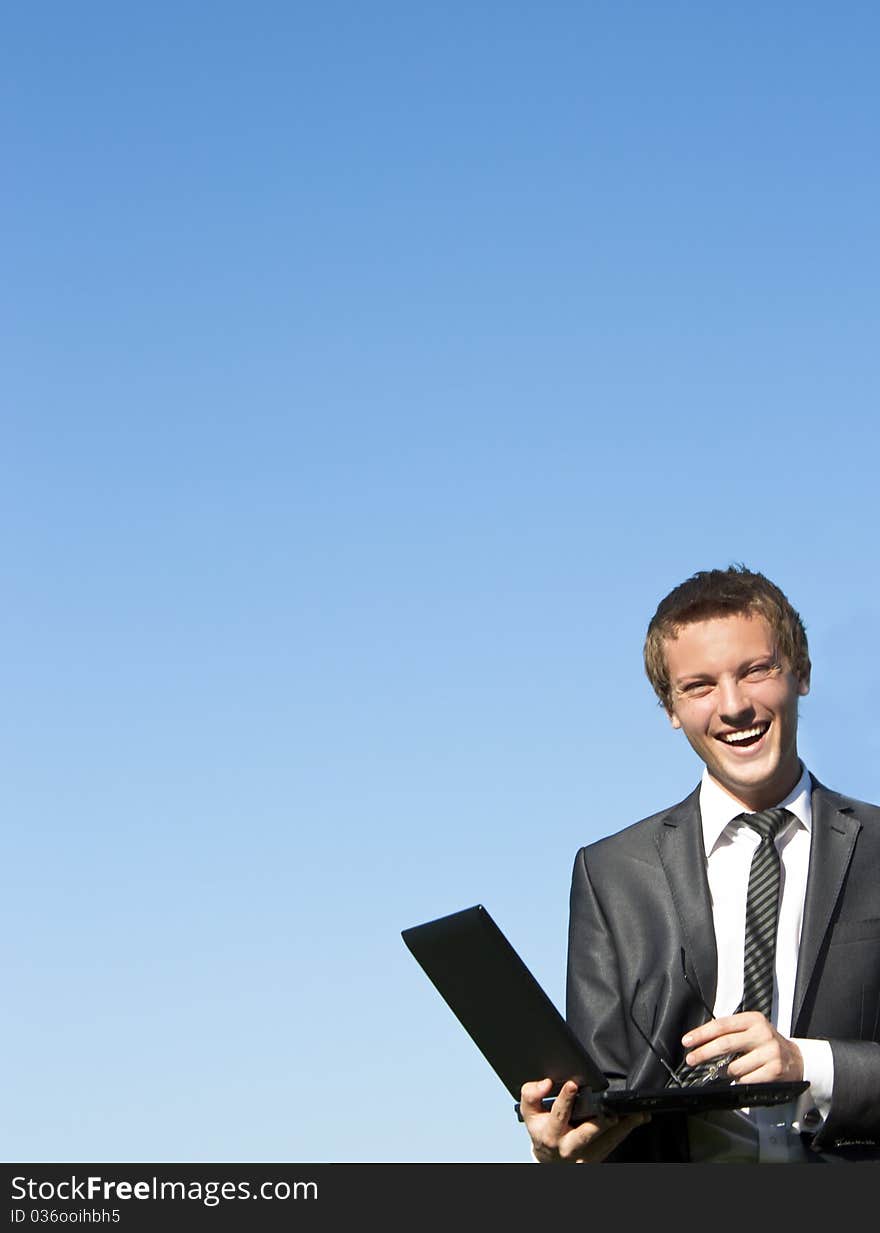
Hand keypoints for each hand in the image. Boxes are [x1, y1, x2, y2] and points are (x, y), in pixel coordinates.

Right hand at [519, 1078, 648, 1162]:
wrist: (550, 1159)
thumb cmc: (541, 1130)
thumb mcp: (529, 1113)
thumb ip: (531, 1094)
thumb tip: (546, 1082)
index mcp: (550, 1134)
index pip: (557, 1115)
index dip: (565, 1100)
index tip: (572, 1084)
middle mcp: (568, 1147)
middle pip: (586, 1135)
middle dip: (599, 1124)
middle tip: (610, 1112)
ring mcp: (585, 1155)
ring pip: (607, 1141)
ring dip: (623, 1127)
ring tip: (637, 1113)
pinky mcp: (598, 1158)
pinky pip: (614, 1143)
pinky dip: (627, 1130)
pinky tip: (638, 1118)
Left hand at [682, 1012, 803, 1082]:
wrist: (796, 1059)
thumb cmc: (766, 1044)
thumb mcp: (751, 1030)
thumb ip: (730, 1032)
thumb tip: (701, 1041)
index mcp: (753, 1020)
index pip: (721, 1025)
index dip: (702, 1033)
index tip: (687, 1041)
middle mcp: (762, 1033)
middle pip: (725, 1044)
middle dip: (704, 1053)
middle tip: (691, 1059)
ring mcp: (770, 1052)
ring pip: (734, 1067)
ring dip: (725, 1072)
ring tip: (726, 1071)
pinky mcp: (774, 1070)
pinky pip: (746, 1080)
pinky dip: (739, 1081)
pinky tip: (742, 1078)